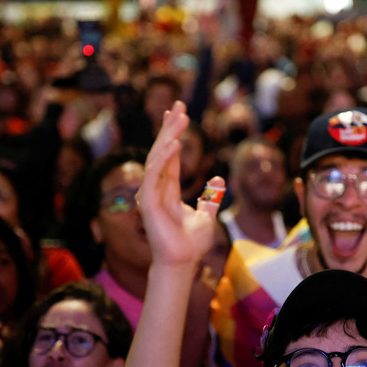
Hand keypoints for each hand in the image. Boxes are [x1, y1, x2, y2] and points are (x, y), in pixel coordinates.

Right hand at [136, 101, 222, 267]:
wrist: (183, 262)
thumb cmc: (191, 244)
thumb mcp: (207, 216)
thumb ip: (211, 198)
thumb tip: (219, 180)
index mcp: (168, 189)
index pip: (170, 155)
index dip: (173, 133)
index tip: (178, 112)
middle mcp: (157, 188)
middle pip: (162, 151)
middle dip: (170, 127)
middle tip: (180, 104)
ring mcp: (150, 194)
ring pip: (157, 158)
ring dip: (168, 136)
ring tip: (180, 117)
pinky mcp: (148, 203)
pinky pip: (155, 175)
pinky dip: (164, 158)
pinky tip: (175, 143)